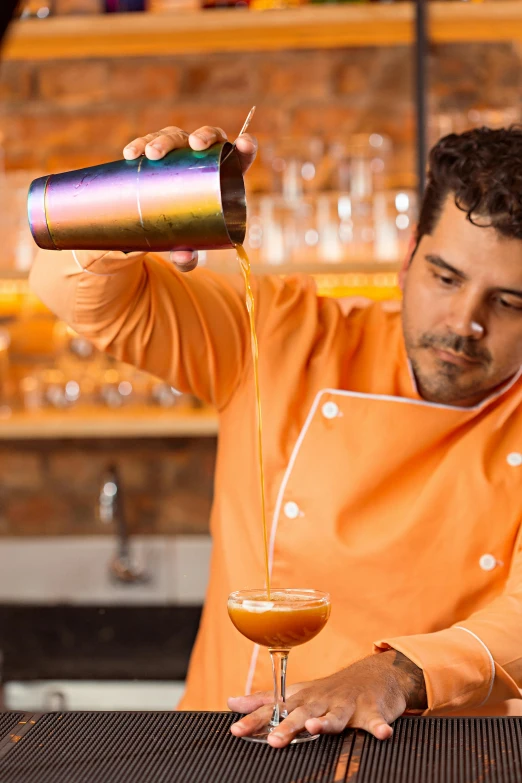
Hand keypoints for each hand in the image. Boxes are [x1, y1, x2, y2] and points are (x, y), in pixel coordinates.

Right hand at [122, 125, 256, 272]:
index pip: (240, 155)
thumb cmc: (186, 230)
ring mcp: (179, 152)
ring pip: (175, 136)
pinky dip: (139, 145)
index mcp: (224, 174)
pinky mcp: (155, 153)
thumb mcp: (189, 245)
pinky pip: (148, 143)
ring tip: (151, 154)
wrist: (158, 223)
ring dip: (164, 140)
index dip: (246, 146)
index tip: (244, 143)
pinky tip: (131, 154)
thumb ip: (189, 255)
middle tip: (194, 146)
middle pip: (207, 137)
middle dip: (202, 136)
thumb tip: (183, 258)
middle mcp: (202, 157)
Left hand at [227, 650, 426, 747]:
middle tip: (273, 740)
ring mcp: (346, 705)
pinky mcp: (371, 710)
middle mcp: (320, 701)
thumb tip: (231, 703)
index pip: (273, 709)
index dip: (254, 719)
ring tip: (315, 728)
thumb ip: (264, 701)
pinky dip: (378, 726)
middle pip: (301, 714)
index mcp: (301, 699)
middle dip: (287, 726)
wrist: (372, 676)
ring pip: (335, 716)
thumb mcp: (296, 694)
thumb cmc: (328, 691)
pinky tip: (382, 734)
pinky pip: (375, 720)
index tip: (236, 730)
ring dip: (325, 722)